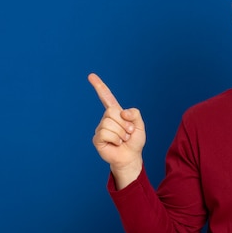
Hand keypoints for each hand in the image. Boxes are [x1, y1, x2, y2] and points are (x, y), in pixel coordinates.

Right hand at [88, 73, 144, 188]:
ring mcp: (101, 128)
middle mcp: (106, 118)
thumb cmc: (135, 141)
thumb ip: (135, 114)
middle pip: (112, 111)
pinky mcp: (97, 138)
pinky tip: (116, 144)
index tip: (91, 76)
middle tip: (128, 133)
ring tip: (122, 139)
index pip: (106, 97)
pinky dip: (115, 139)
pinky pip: (105, 133)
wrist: (131, 157)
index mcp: (116, 113)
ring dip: (121, 133)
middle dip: (124, 124)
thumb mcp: (140, 125)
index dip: (99, 86)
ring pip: (109, 123)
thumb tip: (121, 112)